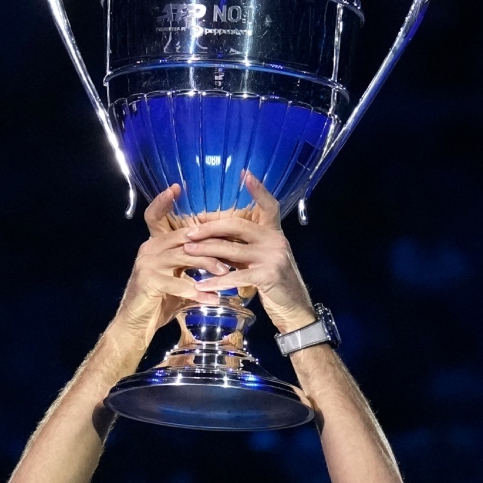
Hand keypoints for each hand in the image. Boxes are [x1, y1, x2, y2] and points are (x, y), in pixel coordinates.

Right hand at [115, 184, 233, 334]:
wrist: (136, 324)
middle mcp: (149, 249)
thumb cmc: (160, 301)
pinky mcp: (149, 281)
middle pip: (184, 237)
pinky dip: (199, 292)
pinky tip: (214, 299)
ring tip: (227, 273)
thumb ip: (190, 264)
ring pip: (185, 256)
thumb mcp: (176, 277)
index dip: (163, 201)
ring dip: (209, 265)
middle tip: (234, 248)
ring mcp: (148, 264)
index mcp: (155, 244)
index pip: (155, 216)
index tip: (177, 187)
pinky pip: (180, 283)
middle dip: (211, 242)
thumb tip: (221, 257)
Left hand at [182, 172, 316, 334]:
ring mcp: (273, 257)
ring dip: (206, 250)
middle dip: (210, 227)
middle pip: (238, 225)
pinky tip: (201, 284)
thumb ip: (244, 247)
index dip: (258, 189)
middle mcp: (276, 240)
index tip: (244, 173)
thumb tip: (214, 237)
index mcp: (275, 233)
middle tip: (189, 231)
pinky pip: (236, 276)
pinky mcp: (268, 275)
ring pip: (232, 249)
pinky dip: (216, 281)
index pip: (269, 205)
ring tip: (187, 251)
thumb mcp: (262, 260)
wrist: (295, 310)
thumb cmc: (275, 284)